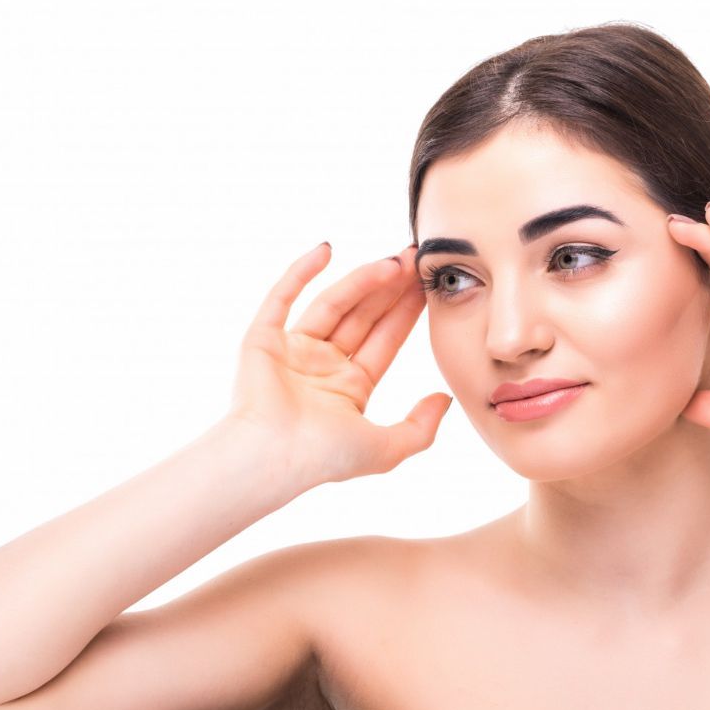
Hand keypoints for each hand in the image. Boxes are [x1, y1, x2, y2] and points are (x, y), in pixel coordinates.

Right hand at [225, 241, 451, 491]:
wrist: (271, 458)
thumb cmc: (323, 459)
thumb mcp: (386, 448)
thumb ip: (420, 428)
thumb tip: (446, 399)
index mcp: (350, 387)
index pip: (386, 339)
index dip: (408, 311)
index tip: (428, 284)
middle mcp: (323, 365)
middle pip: (363, 316)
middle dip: (390, 288)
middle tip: (413, 258)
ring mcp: (293, 350)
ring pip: (333, 304)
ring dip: (361, 280)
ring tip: (391, 260)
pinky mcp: (263, 340)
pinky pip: (282, 298)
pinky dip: (300, 272)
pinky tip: (327, 250)